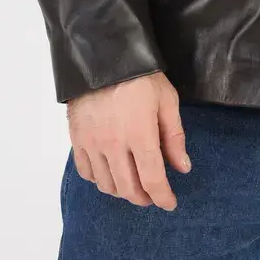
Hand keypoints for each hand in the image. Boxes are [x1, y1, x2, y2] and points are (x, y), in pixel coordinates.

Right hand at [66, 70, 189, 209]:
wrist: (103, 56)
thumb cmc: (140, 75)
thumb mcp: (166, 99)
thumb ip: (174, 136)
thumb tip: (182, 167)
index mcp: (140, 135)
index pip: (153, 180)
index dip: (163, 197)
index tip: (170, 203)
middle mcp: (114, 145)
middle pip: (129, 189)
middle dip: (144, 198)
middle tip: (153, 195)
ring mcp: (92, 144)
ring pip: (107, 185)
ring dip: (123, 191)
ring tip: (134, 184)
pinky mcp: (77, 139)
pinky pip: (86, 173)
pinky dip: (100, 180)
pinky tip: (110, 172)